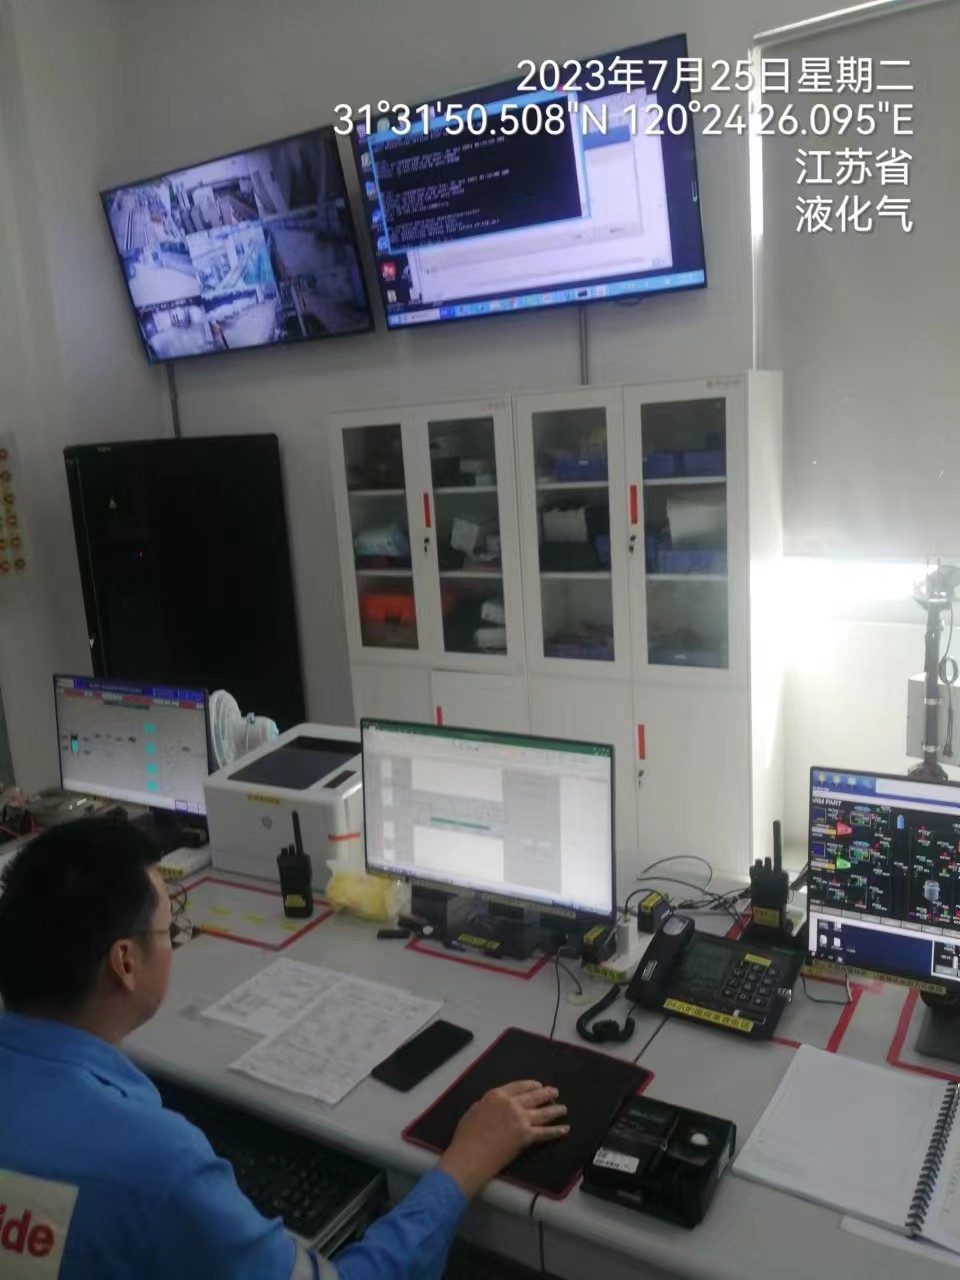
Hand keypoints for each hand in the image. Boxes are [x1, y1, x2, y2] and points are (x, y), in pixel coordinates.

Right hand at [437, 1080, 568, 1198]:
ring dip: (555, 1109)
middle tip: (555, 1092)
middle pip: (535, 1096)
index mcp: (497, 1095)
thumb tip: (496, 1106)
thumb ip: (487, 1104)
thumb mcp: (474, 1110)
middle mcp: (512, 1104)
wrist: (470, 1156)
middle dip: (547, 1093)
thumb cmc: (466, 1135)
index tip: (538, 1085)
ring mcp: (521, 1119)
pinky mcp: (527, 1136)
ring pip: (543, 1112)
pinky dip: (556, 1131)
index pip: (519, 1086)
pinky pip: (545, 1133)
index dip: (531, 1085)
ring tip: (563, 1108)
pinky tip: (565, 1129)